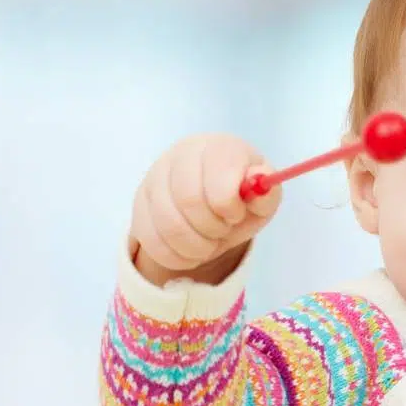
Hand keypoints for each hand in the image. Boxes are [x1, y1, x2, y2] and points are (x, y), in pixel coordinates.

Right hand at [130, 133, 281, 285]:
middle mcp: (180, 157)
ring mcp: (154, 180)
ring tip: (209, 242)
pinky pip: (153, 243)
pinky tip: (192, 250)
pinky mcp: (140, 207)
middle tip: (222, 230)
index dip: (229, 206)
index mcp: (216, 148)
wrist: (212, 202)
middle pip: (189, 201)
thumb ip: (266, 191)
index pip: (217, 176)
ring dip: (197, 247)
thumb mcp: (262, 198)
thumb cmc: (241, 197)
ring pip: (169, 227)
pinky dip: (179, 257)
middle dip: (213, 228)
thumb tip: (260, 181)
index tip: (235, 214)